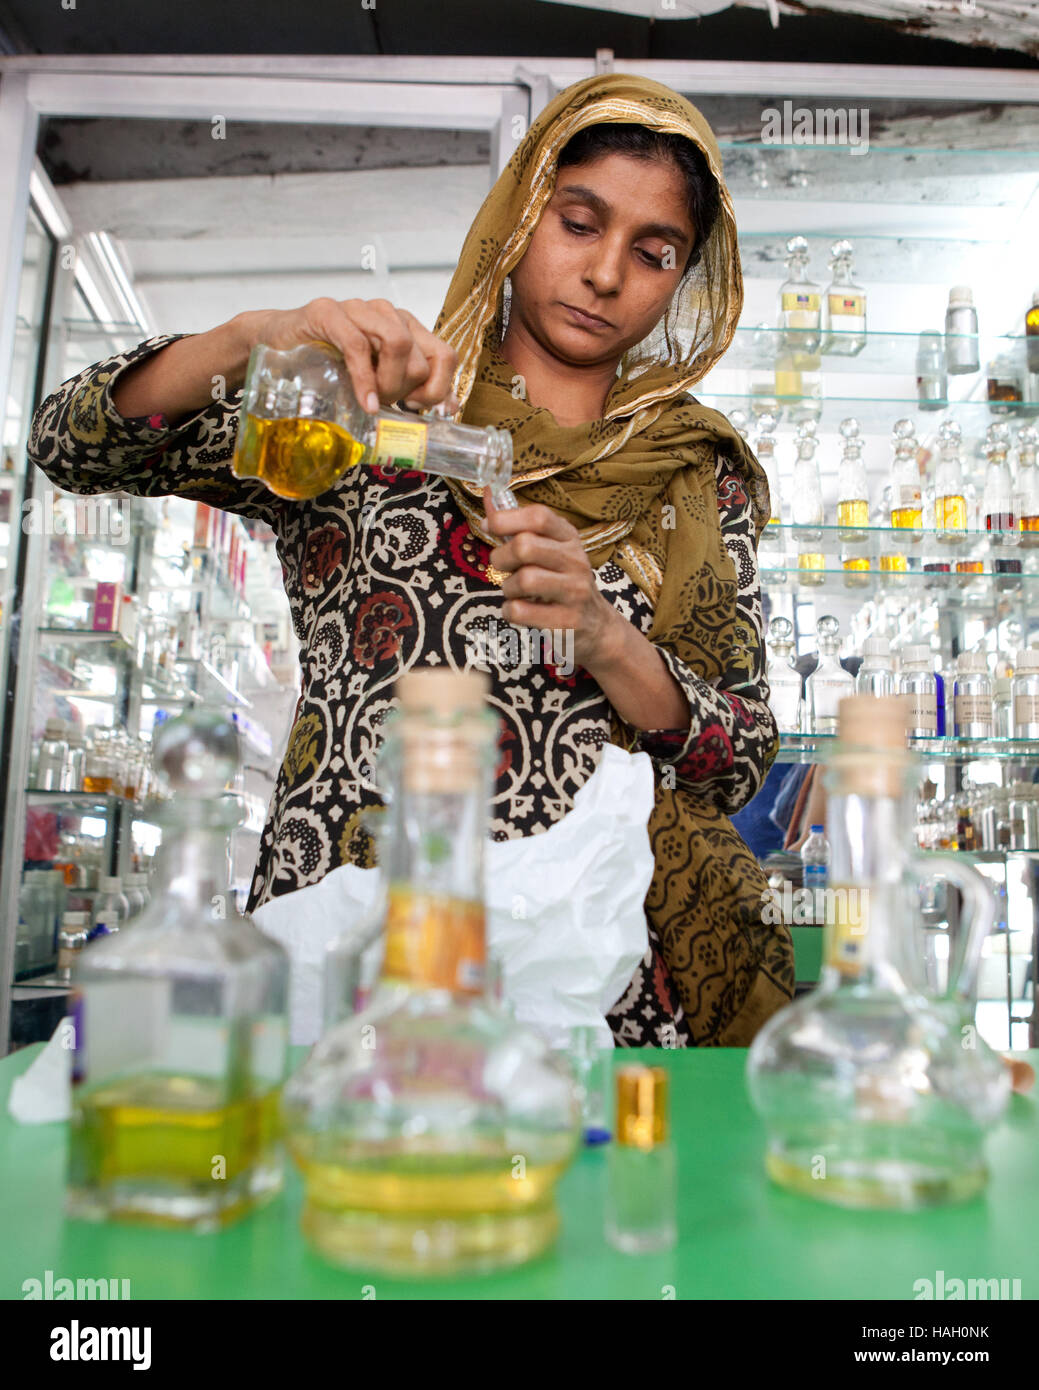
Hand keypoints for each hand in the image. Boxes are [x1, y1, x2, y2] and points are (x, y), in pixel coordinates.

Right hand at [237, 298, 458, 414]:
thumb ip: (411, 390)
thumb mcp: (376, 381)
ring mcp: (359, 309)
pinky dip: (365, 381)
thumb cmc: (329, 366)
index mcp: (406, 328)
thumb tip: (449, 409)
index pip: (446, 355)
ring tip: (373, 401)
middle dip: (407, 392)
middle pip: (422, 358)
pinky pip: (358, 346)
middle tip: (386, 404)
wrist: (277, 345)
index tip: (418, 408)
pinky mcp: (328, 312)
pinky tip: (365, 403)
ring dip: (389, 384)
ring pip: (398, 345)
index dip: (439, 388)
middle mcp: (388, 313)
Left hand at [483, 487, 619, 670]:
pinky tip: (520, 610)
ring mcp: (575, 591)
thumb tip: (486, 495)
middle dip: (501, 558)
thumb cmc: (561, 581)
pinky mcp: (567, 621)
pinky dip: (510, 611)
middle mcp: (576, 561)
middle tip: (503, 568)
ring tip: (515, 592)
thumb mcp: (549, 549)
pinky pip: (521, 612)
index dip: (506, 518)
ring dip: (507, 588)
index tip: (489, 526)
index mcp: (569, 538)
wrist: (596, 625)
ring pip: (523, 580)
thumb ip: (517, 527)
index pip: (539, 516)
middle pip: (525, 547)